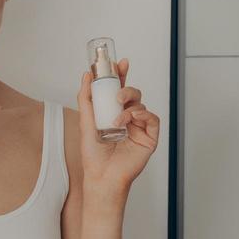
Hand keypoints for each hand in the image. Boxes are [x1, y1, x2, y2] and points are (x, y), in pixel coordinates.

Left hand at [78, 58, 159, 193]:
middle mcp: (128, 120)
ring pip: (141, 105)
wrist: (101, 176)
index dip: (120, 75)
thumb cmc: (93, 155)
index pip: (118, 90)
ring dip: (129, 107)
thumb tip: (86, 76)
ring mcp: (139, 128)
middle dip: (126, 88)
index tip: (119, 63)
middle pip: (133, 95)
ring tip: (118, 118)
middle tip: (117, 93)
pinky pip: (152, 119)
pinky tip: (130, 120)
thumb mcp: (85, 122)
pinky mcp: (149, 138)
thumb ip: (86, 98)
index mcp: (113, 114)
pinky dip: (142, 115)